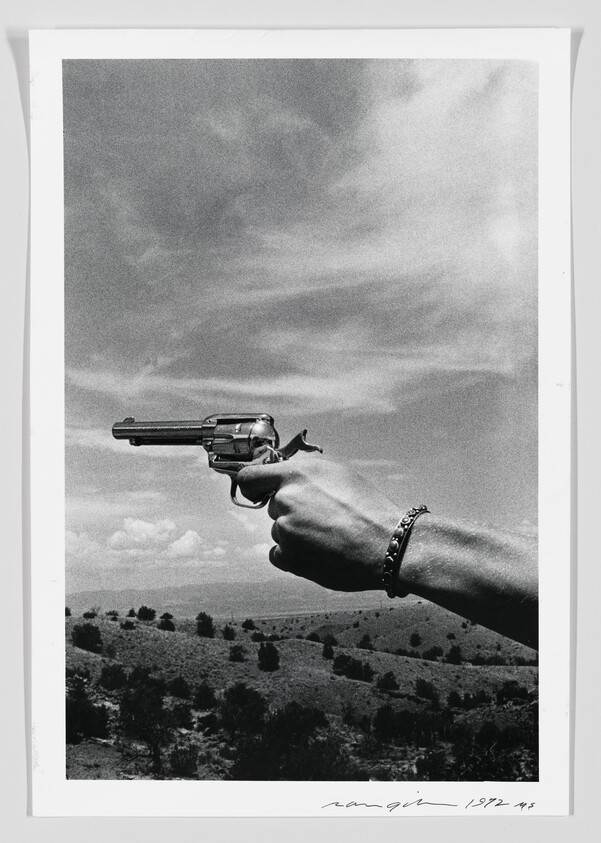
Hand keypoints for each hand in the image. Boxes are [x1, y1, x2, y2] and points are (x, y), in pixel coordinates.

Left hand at [237, 459, 401, 591]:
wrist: (386, 544)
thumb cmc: (368, 507)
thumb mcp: (338, 472)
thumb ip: (305, 471)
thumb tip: (285, 472)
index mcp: (296, 475)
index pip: (250, 478)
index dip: (252, 486)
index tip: (256, 491)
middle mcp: (286, 500)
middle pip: (274, 506)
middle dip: (292, 510)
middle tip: (322, 517)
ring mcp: (285, 530)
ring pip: (281, 530)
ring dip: (297, 533)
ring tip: (329, 536)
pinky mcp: (289, 558)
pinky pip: (280, 554)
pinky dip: (294, 554)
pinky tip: (320, 552)